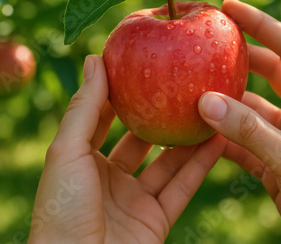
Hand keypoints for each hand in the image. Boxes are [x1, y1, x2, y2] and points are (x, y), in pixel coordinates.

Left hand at [29, 55, 224, 243]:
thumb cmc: (61, 212)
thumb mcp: (67, 153)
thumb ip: (84, 108)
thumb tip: (94, 59)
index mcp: (81, 162)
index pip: (104, 119)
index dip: (121, 93)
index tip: (142, 65)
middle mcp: (109, 180)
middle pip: (141, 140)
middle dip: (161, 115)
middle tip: (183, 85)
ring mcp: (134, 201)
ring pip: (168, 163)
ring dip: (188, 138)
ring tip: (208, 107)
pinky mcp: (157, 220)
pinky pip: (183, 187)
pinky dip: (202, 165)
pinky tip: (218, 140)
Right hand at [199, 0, 280, 243]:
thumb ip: (250, 131)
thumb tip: (205, 101)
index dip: (260, 23)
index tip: (229, 8)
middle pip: (267, 71)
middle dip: (238, 56)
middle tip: (204, 42)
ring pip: (251, 107)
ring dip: (226, 99)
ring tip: (192, 86)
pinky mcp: (276, 159)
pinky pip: (244, 138)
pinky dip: (223, 134)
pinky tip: (198, 130)